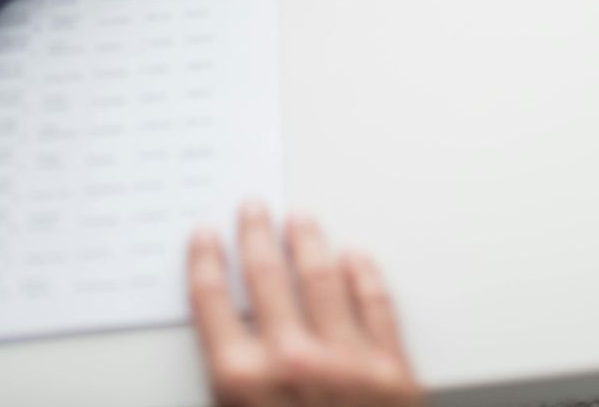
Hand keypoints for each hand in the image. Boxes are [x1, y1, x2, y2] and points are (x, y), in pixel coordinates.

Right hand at [188, 206, 422, 406]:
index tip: (204, 238)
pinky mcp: (394, 371)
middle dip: (255, 236)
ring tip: (302, 222)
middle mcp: (291, 360)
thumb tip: (220, 365)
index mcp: (242, 382)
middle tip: (252, 210)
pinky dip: (365, 277)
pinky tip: (357, 259)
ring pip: (323, 277)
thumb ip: (228, 393)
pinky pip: (377, 307)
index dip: (206, 263)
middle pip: (266, 275)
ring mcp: (347, 361)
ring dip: (309, 243)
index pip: (213, 301)